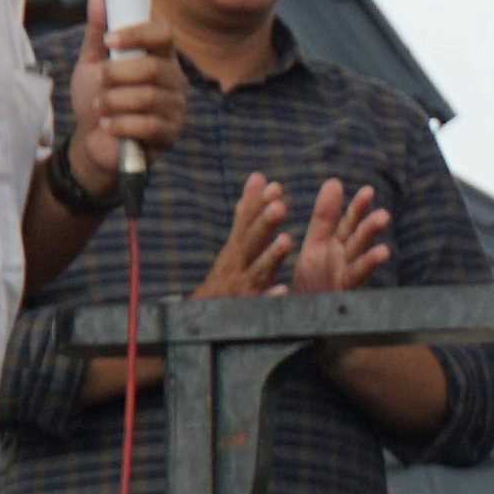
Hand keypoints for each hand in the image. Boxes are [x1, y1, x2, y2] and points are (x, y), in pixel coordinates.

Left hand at [72, 4, 184, 185]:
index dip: (138, 33)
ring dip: (114, 102)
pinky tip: (108, 126)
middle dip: (117, 75)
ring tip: (99, 108)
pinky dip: (120, 125)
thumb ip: (99, 29)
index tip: (109, 39)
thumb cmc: (99, 97)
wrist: (93, 142)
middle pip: (153, 68)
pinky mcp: (170, 135)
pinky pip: (148, 126)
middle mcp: (174, 79)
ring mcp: (175, 108)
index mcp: (160, 55)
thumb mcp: (93, 61)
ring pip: (148, 97)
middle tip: (99, 83)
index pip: (163, 34)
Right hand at [192, 173, 294, 297]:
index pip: (248, 223)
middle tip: (280, 206)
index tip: (276, 187)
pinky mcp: (249, 309)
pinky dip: (270, 298)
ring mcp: (243, 287)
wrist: (206, 317)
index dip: (261, 205)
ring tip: (286, 241)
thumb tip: (258, 177)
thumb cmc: (229, 275)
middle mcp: (238, 265)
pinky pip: (261, 305)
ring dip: (270, 256)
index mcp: (238, 248)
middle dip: (264, 223)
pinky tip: (282, 290)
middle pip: (250, 242)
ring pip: (257, 271)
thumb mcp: (236, 243)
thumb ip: (248, 212)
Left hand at [285, 178, 393, 296]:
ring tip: (384, 253)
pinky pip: (346, 295)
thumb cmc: (312, 283)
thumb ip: (325, 217)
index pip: (349, 224)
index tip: (368, 191)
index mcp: (336, 248)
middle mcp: (345, 264)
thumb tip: (335, 181)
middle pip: (358, 244)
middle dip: (369, 232)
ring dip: (371, 262)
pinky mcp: (339, 303)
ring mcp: (344, 285)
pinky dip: (354, 293)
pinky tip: (363, 285)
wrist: (303, 317)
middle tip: (383, 217)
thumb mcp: (316, 246)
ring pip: (359, 269)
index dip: (358, 209)